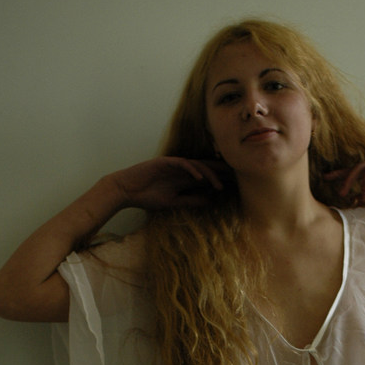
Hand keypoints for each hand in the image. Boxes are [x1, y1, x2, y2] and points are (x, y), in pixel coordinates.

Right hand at [109, 156, 229, 210]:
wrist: (126, 190)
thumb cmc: (147, 196)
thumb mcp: (174, 202)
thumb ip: (191, 200)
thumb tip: (210, 201)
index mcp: (184, 179)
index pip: (206, 178)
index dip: (220, 180)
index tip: (235, 187)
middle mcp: (182, 170)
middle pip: (206, 167)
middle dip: (221, 171)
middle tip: (238, 177)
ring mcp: (173, 165)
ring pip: (197, 165)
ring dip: (209, 174)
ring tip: (220, 185)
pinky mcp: (164, 162)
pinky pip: (181, 164)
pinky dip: (192, 170)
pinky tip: (200, 178)